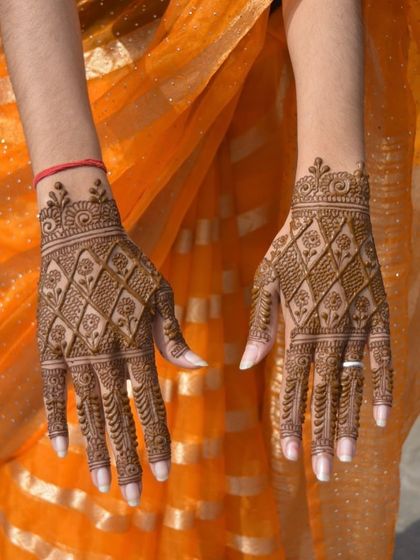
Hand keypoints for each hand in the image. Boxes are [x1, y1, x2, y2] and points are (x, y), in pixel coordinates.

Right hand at [37, 176, 205, 504]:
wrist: (83, 236)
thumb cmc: (129, 265)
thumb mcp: (159, 293)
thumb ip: (172, 334)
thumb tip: (198, 367)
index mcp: (135, 340)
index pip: (150, 402)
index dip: (157, 439)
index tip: (165, 473)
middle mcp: (104, 351)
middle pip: (118, 415)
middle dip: (128, 458)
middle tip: (134, 497)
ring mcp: (74, 348)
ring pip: (86, 410)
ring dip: (95, 448)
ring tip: (103, 484)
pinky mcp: (51, 343)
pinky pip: (52, 389)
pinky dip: (56, 419)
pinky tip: (60, 449)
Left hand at [240, 157, 392, 481]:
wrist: (332, 211)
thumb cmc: (292, 246)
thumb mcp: (266, 281)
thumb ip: (261, 325)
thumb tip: (247, 365)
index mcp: (298, 324)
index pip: (293, 383)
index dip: (290, 420)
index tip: (288, 453)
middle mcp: (330, 330)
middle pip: (324, 392)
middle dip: (320, 434)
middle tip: (321, 472)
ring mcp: (358, 322)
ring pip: (353, 382)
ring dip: (350, 421)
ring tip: (347, 456)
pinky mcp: (378, 312)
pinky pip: (383, 356)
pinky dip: (383, 387)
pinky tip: (383, 418)